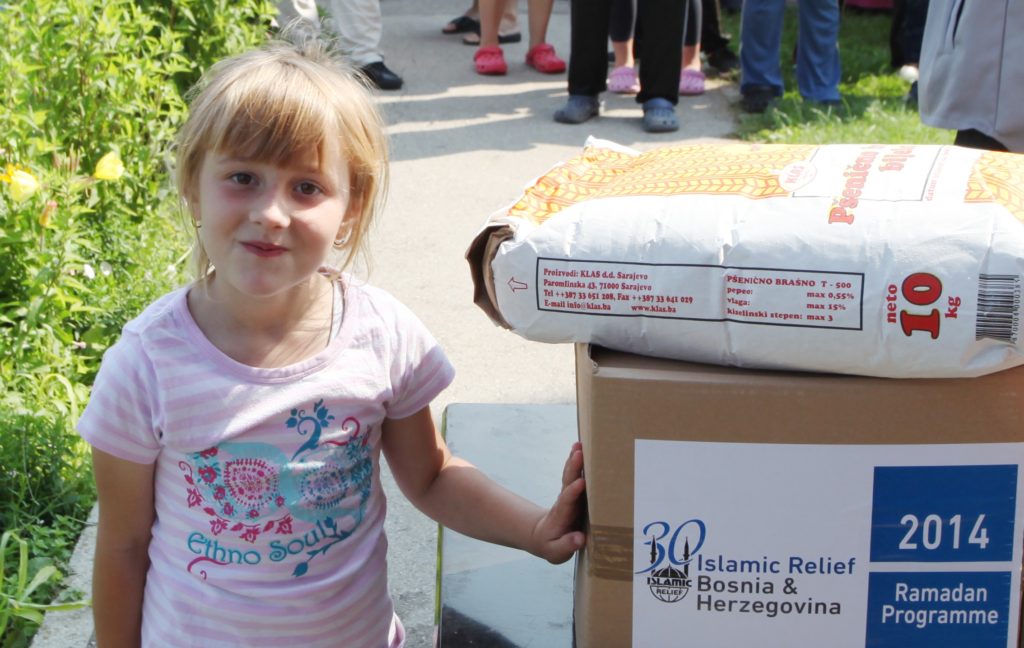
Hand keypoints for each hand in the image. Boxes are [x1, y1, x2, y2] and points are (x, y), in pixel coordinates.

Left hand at [531, 442, 586, 563]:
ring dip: (575, 459)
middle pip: (568, 482)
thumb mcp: (555, 552)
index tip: (580, 482)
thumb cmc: (551, 545)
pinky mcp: (574, 492)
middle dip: (573, 467)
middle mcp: (565, 501)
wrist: (543, 536)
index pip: (567, 502)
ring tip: (580, 444)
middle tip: (579, 452)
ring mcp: (569, 495)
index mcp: (562, 516)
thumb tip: (580, 538)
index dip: (573, 492)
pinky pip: (575, 474)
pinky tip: (580, 447)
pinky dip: (577, 461)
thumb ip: (566, 545)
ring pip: (571, 475)